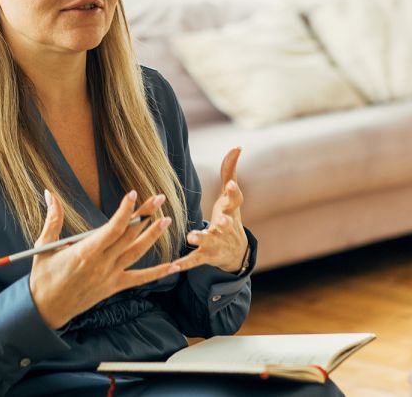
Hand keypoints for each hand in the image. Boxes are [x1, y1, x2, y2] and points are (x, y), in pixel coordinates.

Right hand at [28, 189, 177, 329]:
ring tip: (167, 220)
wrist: (45, 310)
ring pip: (137, 253)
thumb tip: (49, 193)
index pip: (112, 228)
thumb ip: (52, 218)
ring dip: (153, 236)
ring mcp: (110, 276)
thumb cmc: (43, 277)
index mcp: (85, 252)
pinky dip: (158, 273)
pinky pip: (139, 279)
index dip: (125, 211)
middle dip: (146, 216)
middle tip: (160, 198)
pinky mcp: (113, 287)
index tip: (133, 194)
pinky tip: (175, 266)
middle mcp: (101, 264)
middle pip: (129, 236)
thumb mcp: (45, 246)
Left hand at [173, 147, 249, 273]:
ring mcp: (216, 243)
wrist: (235, 252)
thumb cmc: (229, 216)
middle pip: (226, 225)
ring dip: (200, 238)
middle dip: (224, 223)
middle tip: (220, 221)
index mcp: (231, 211)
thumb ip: (230, 172)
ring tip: (191, 236)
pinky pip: (194, 260)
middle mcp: (226, 228)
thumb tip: (237, 146)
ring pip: (208, 242)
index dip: (234, 193)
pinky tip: (174, 265)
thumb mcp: (230, 196)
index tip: (231, 185)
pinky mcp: (205, 256)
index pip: (235, 201)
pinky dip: (185, 263)